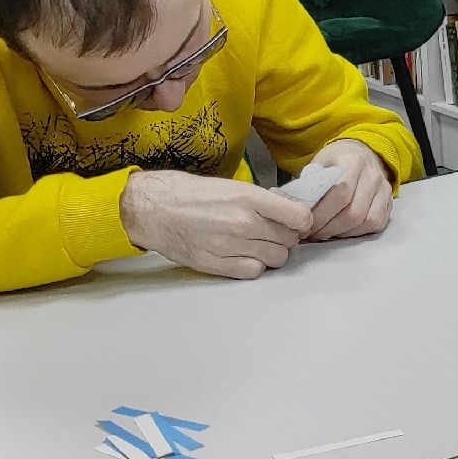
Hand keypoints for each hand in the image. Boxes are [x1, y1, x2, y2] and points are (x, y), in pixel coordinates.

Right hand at [119, 169, 310, 278]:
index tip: (298, 222)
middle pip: (289, 240)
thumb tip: (291, 212)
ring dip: (272, 253)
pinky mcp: (218, 265)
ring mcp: (231, 246)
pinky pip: (254, 272)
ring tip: (258, 244)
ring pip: (276, 259)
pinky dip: (254, 266)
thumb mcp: (232, 186)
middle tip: (273, 232)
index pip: (299, 217)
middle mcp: (244, 223)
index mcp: (249, 198)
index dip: (302, 221)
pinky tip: (244, 256)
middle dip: (286, 237)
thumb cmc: (191, 195)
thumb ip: (263, 201)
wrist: (155, 209)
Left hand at [299, 139, 395, 240]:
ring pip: (365, 221)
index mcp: (352, 161)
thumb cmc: (335, 162)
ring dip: (341, 233)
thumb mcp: (318, 164)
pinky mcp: (389, 203)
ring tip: (324, 233)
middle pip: (353, 212)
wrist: (362, 153)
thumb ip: (309, 185)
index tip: (304, 224)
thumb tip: (295, 209)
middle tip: (311, 233)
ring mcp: (384, 189)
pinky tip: (341, 230)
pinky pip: (375, 224)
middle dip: (328, 228)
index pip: (340, 193)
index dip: (320, 214)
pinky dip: (356, 232)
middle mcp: (372, 175)